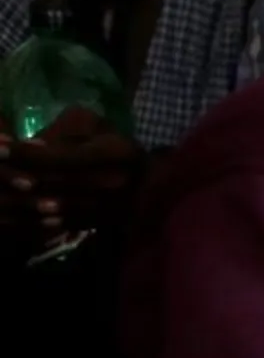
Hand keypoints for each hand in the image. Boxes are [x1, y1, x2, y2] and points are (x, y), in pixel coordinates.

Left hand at [0, 109, 142, 251]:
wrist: (154, 189)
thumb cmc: (121, 151)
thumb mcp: (100, 131)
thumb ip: (66, 138)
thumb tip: (30, 148)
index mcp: (111, 155)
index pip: (58, 157)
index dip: (25, 153)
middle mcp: (105, 185)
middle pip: (48, 184)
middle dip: (10, 175)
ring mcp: (98, 209)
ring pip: (45, 207)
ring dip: (13, 201)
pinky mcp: (89, 225)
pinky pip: (51, 224)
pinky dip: (23, 220)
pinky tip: (5, 213)